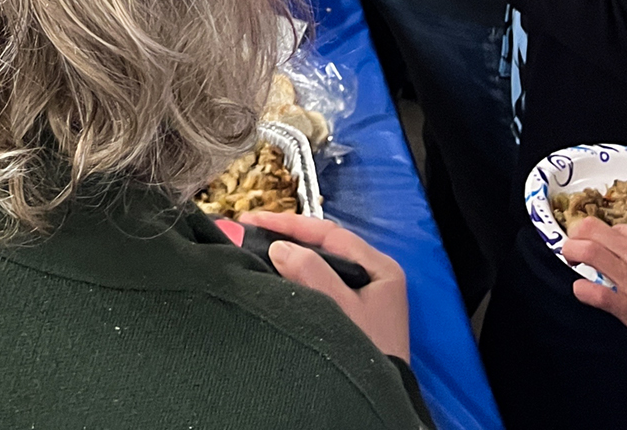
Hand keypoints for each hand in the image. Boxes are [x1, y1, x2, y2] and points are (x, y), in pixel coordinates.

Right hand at [248, 210, 409, 361]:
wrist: (379, 407)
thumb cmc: (367, 352)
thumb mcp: (340, 310)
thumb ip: (312, 274)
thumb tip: (280, 247)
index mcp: (378, 266)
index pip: (328, 233)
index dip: (288, 224)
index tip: (252, 219)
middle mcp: (372, 274)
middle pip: (323, 246)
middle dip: (286, 237)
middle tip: (247, 230)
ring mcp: (363, 294)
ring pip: (319, 264)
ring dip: (289, 256)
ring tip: (255, 247)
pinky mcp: (352, 313)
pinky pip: (319, 283)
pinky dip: (296, 277)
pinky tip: (273, 274)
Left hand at [565, 218, 626, 345]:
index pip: (616, 225)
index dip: (604, 234)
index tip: (601, 240)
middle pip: (591, 228)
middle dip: (576, 233)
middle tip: (576, 242)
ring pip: (586, 251)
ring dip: (571, 252)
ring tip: (572, 258)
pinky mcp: (626, 307)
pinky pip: (591, 292)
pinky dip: (581, 289)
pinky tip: (583, 290)